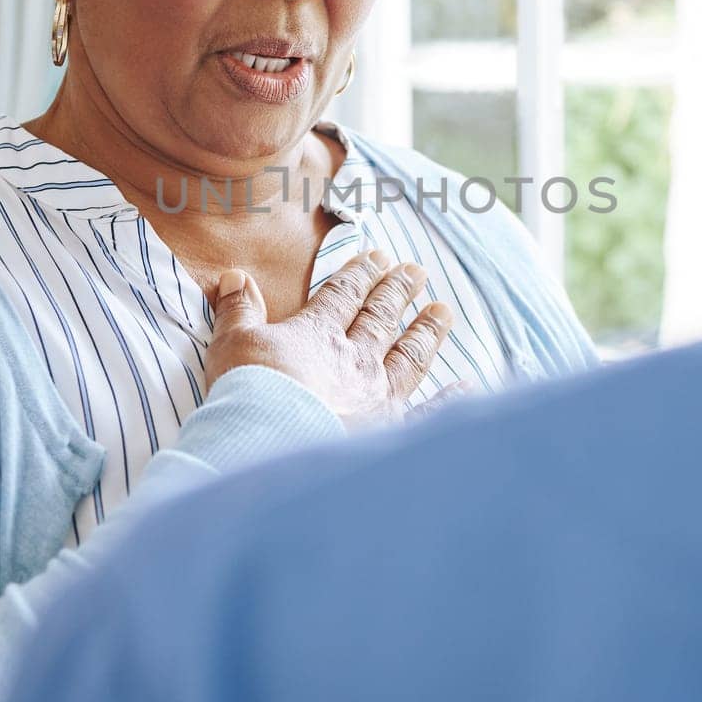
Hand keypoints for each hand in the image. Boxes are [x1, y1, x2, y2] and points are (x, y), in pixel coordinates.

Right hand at [205, 250, 454, 428]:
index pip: (343, 295)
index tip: (377, 255)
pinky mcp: (391, 433)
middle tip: (417, 270)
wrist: (271, 446)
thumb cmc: (248, 394)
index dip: (360, 273)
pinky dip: (449, 400)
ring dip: (427, 331)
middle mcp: (355, 360)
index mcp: (318, 335)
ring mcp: (378, 397)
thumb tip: (236, 276)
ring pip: (410, 356)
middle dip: (398, 291)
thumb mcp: (233, 344)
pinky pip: (427, 414)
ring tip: (444, 309)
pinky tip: (467, 385)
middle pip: (381, 318)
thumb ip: (238, 311)